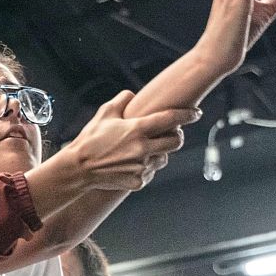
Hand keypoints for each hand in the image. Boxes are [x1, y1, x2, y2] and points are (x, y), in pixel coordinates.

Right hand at [58, 92, 200, 192]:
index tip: (196, 113)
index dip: (187, 115)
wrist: (78, 168)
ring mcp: (141, 167)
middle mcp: (142, 148)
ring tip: (144, 150)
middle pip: (176, 142)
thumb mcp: (104, 113)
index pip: (170, 119)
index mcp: (136, 129)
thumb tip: (134, 94)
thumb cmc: (90, 139)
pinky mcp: (137, 181)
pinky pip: (150, 173)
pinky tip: (132, 163)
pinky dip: (145, 168)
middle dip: (177, 136)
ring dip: (160, 153)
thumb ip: (122, 100)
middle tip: (173, 134)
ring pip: (164, 158)